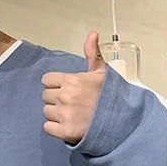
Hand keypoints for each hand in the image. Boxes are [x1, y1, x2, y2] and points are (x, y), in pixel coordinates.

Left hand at [41, 31, 105, 145]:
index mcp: (71, 80)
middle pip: (45, 97)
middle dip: (56, 100)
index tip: (67, 90)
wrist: (121, 121)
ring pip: (46, 112)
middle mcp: (65, 96)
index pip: (47, 80)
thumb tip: (92, 33)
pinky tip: (69, 125)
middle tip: (72, 104)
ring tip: (72, 115)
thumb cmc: (109, 96)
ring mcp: (64, 115)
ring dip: (56, 114)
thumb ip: (92, 53)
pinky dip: (56, 128)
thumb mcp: (101, 72)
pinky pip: (47, 127)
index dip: (56, 85)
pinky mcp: (65, 132)